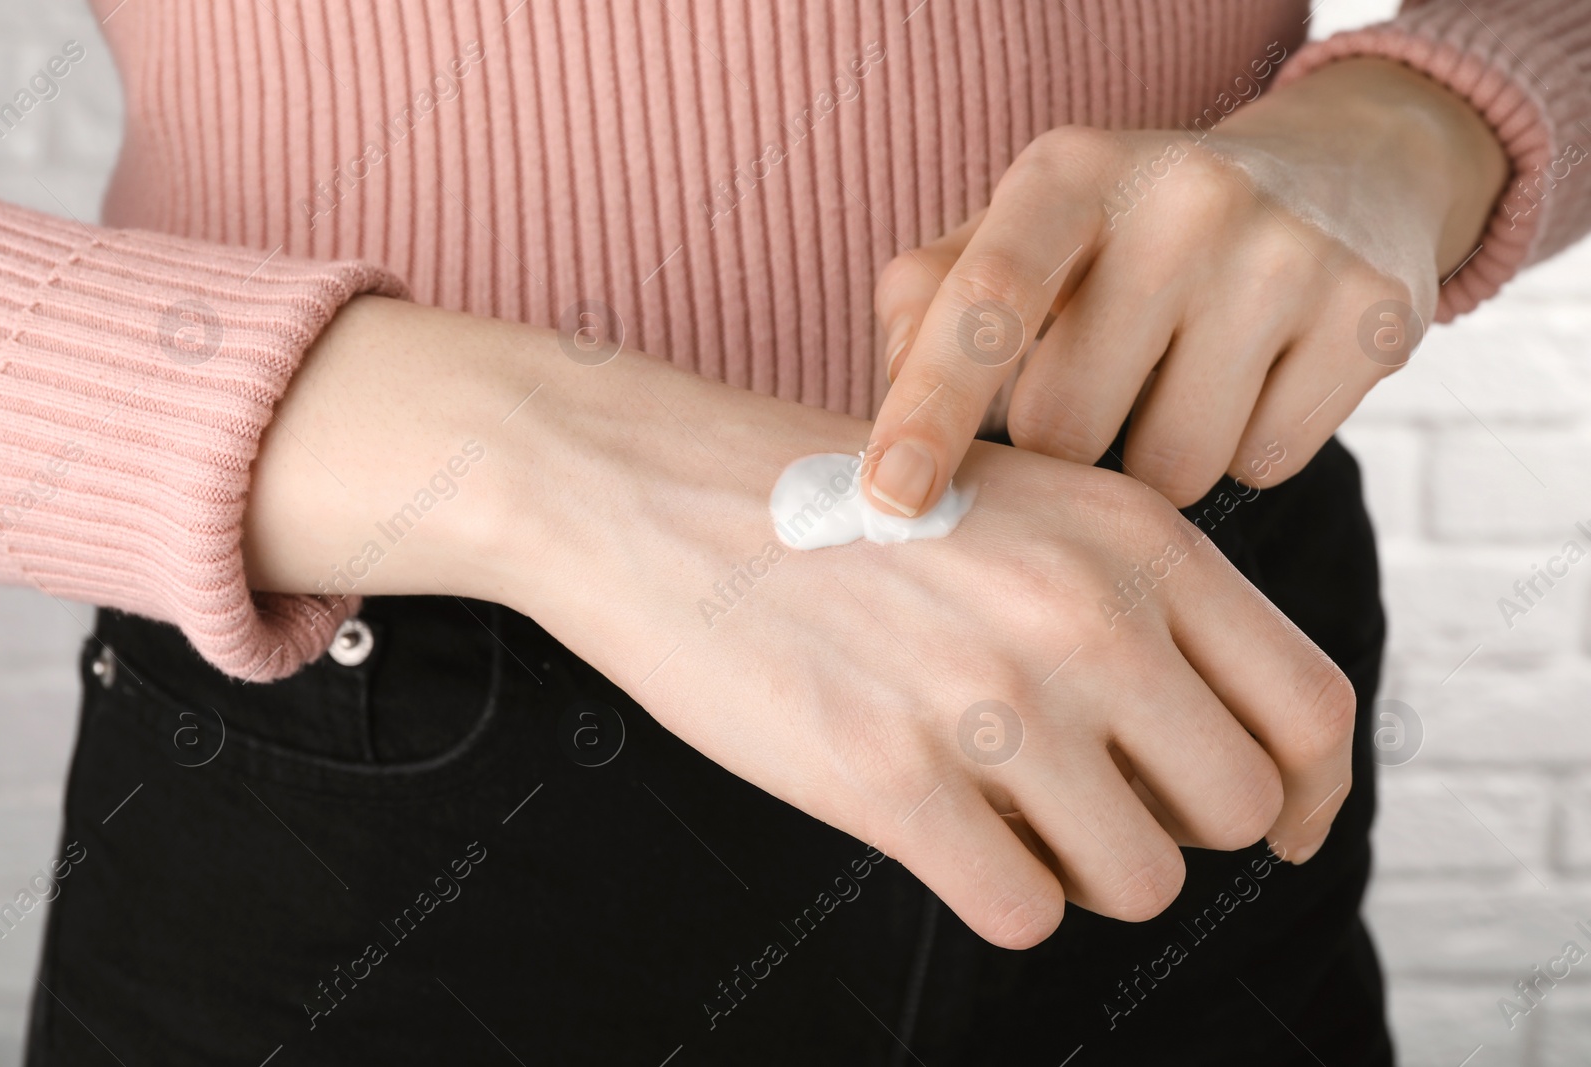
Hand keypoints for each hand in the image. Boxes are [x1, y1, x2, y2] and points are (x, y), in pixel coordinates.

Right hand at [245, 297, 1355, 946]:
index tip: (1278, 828)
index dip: (1311, 793)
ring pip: (1138, 881)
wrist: (654, 487)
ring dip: (1080, 867)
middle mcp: (1086, 614)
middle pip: (1236, 810)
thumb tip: (1220, 758)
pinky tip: (935, 825)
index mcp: (1133, 536)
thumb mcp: (1020, 503)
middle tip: (1088, 801)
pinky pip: (1022, 912)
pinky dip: (992, 889)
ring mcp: (989, 698)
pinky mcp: (889, 779)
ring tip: (999, 806)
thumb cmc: (836, 501)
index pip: (1309, 706)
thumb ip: (1136, 604)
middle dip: (1173, 827)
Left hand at [864, 57, 1507, 513]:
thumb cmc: (1130, 234)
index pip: (985, 301)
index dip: (928, 410)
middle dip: (1060, 444)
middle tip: (1095, 385)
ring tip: (1180, 375)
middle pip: (1067, 425)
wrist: (1340, 173)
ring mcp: (1290, 255)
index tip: (888, 500)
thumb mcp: (1022, 233)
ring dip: (1152, 460)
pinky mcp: (1373, 319)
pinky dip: (1243, 450)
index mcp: (1069, 171)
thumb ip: (931, 309)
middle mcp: (1184, 198)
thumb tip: (885, 438)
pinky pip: (1264, 466)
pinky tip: (1254, 377)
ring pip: (1171, 469)